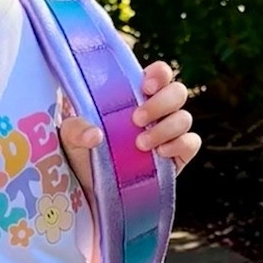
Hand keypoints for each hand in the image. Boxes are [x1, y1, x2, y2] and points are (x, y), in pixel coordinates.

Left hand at [59, 59, 200, 198]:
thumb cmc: (82, 153)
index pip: (159, 73)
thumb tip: (95, 134)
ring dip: (166, 128)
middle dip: (161, 102)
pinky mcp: (177, 156)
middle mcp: (157, 110)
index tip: (145, 86)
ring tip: (140, 144)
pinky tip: (160, 154)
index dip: (159, 74)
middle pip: (177, 92)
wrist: (90, 189)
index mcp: (135, 94)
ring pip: (184, 118)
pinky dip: (179, 145)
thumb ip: (76, 129)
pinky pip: (191, 143)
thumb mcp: (71, 138)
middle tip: (136, 120)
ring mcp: (169, 133)